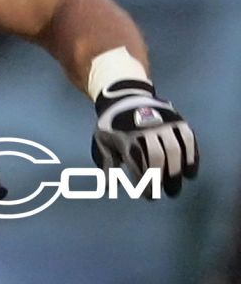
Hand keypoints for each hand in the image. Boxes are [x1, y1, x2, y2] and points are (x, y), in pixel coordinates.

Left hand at [92, 79, 198, 195]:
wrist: (125, 97)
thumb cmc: (113, 126)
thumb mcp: (102, 141)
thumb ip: (107, 165)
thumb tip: (110, 189)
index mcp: (125, 135)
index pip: (137, 162)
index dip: (144, 181)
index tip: (148, 196)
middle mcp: (145, 128)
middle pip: (157, 157)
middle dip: (161, 178)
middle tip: (163, 194)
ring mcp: (163, 123)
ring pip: (174, 149)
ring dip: (177, 172)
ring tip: (174, 189)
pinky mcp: (177, 120)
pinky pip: (188, 140)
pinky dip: (192, 157)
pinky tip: (190, 173)